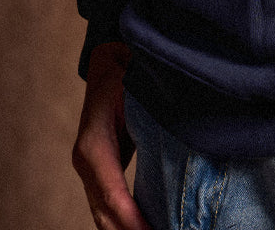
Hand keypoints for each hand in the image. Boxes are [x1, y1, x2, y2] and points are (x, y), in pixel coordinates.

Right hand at [71, 41, 152, 229]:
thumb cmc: (127, 68)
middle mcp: (86, 161)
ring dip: (128, 229)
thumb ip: (155, 109)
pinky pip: (110, 204)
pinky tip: (147, 227)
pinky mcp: (98, 170)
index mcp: (94, 144)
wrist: (108, 61)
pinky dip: (126, 222)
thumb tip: (188, 125)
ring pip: (104, 215)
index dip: (133, 222)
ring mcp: (89, 168)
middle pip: (106, 215)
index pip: (113, 195)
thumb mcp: (139, 84)